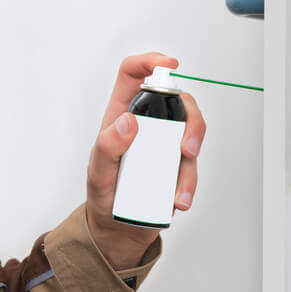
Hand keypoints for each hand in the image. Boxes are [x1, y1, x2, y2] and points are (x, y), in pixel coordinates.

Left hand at [85, 53, 206, 270]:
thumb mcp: (98, 172)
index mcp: (121, 114)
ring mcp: (164, 142)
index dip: (150, 62)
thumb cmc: (103, 194)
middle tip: (187, 149)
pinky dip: (189, 183)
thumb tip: (128, 121)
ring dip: (193, 157)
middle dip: (191, 120)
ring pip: (190, 130)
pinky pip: (192, 164)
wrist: (118, 230)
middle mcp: (146, 123)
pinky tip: (178, 200)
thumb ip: (108, 147)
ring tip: (178, 190)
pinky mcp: (176, 164)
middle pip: (176, 100)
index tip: (170, 65)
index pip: (133, 74)